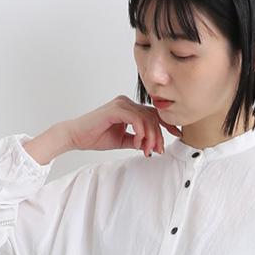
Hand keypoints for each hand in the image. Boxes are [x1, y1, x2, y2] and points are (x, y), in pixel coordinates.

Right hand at [63, 96, 182, 157]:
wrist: (77, 136)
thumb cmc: (95, 137)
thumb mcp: (121, 140)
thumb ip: (136, 140)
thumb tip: (149, 145)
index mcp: (129, 108)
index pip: (153, 114)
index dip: (166, 124)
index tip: (177, 135)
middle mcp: (127, 103)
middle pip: (153, 116)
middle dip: (159, 135)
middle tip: (158, 151)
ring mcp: (122, 104)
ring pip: (147, 119)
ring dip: (150, 137)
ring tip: (146, 150)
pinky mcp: (116, 109)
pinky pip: (136, 120)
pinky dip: (140, 133)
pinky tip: (138, 144)